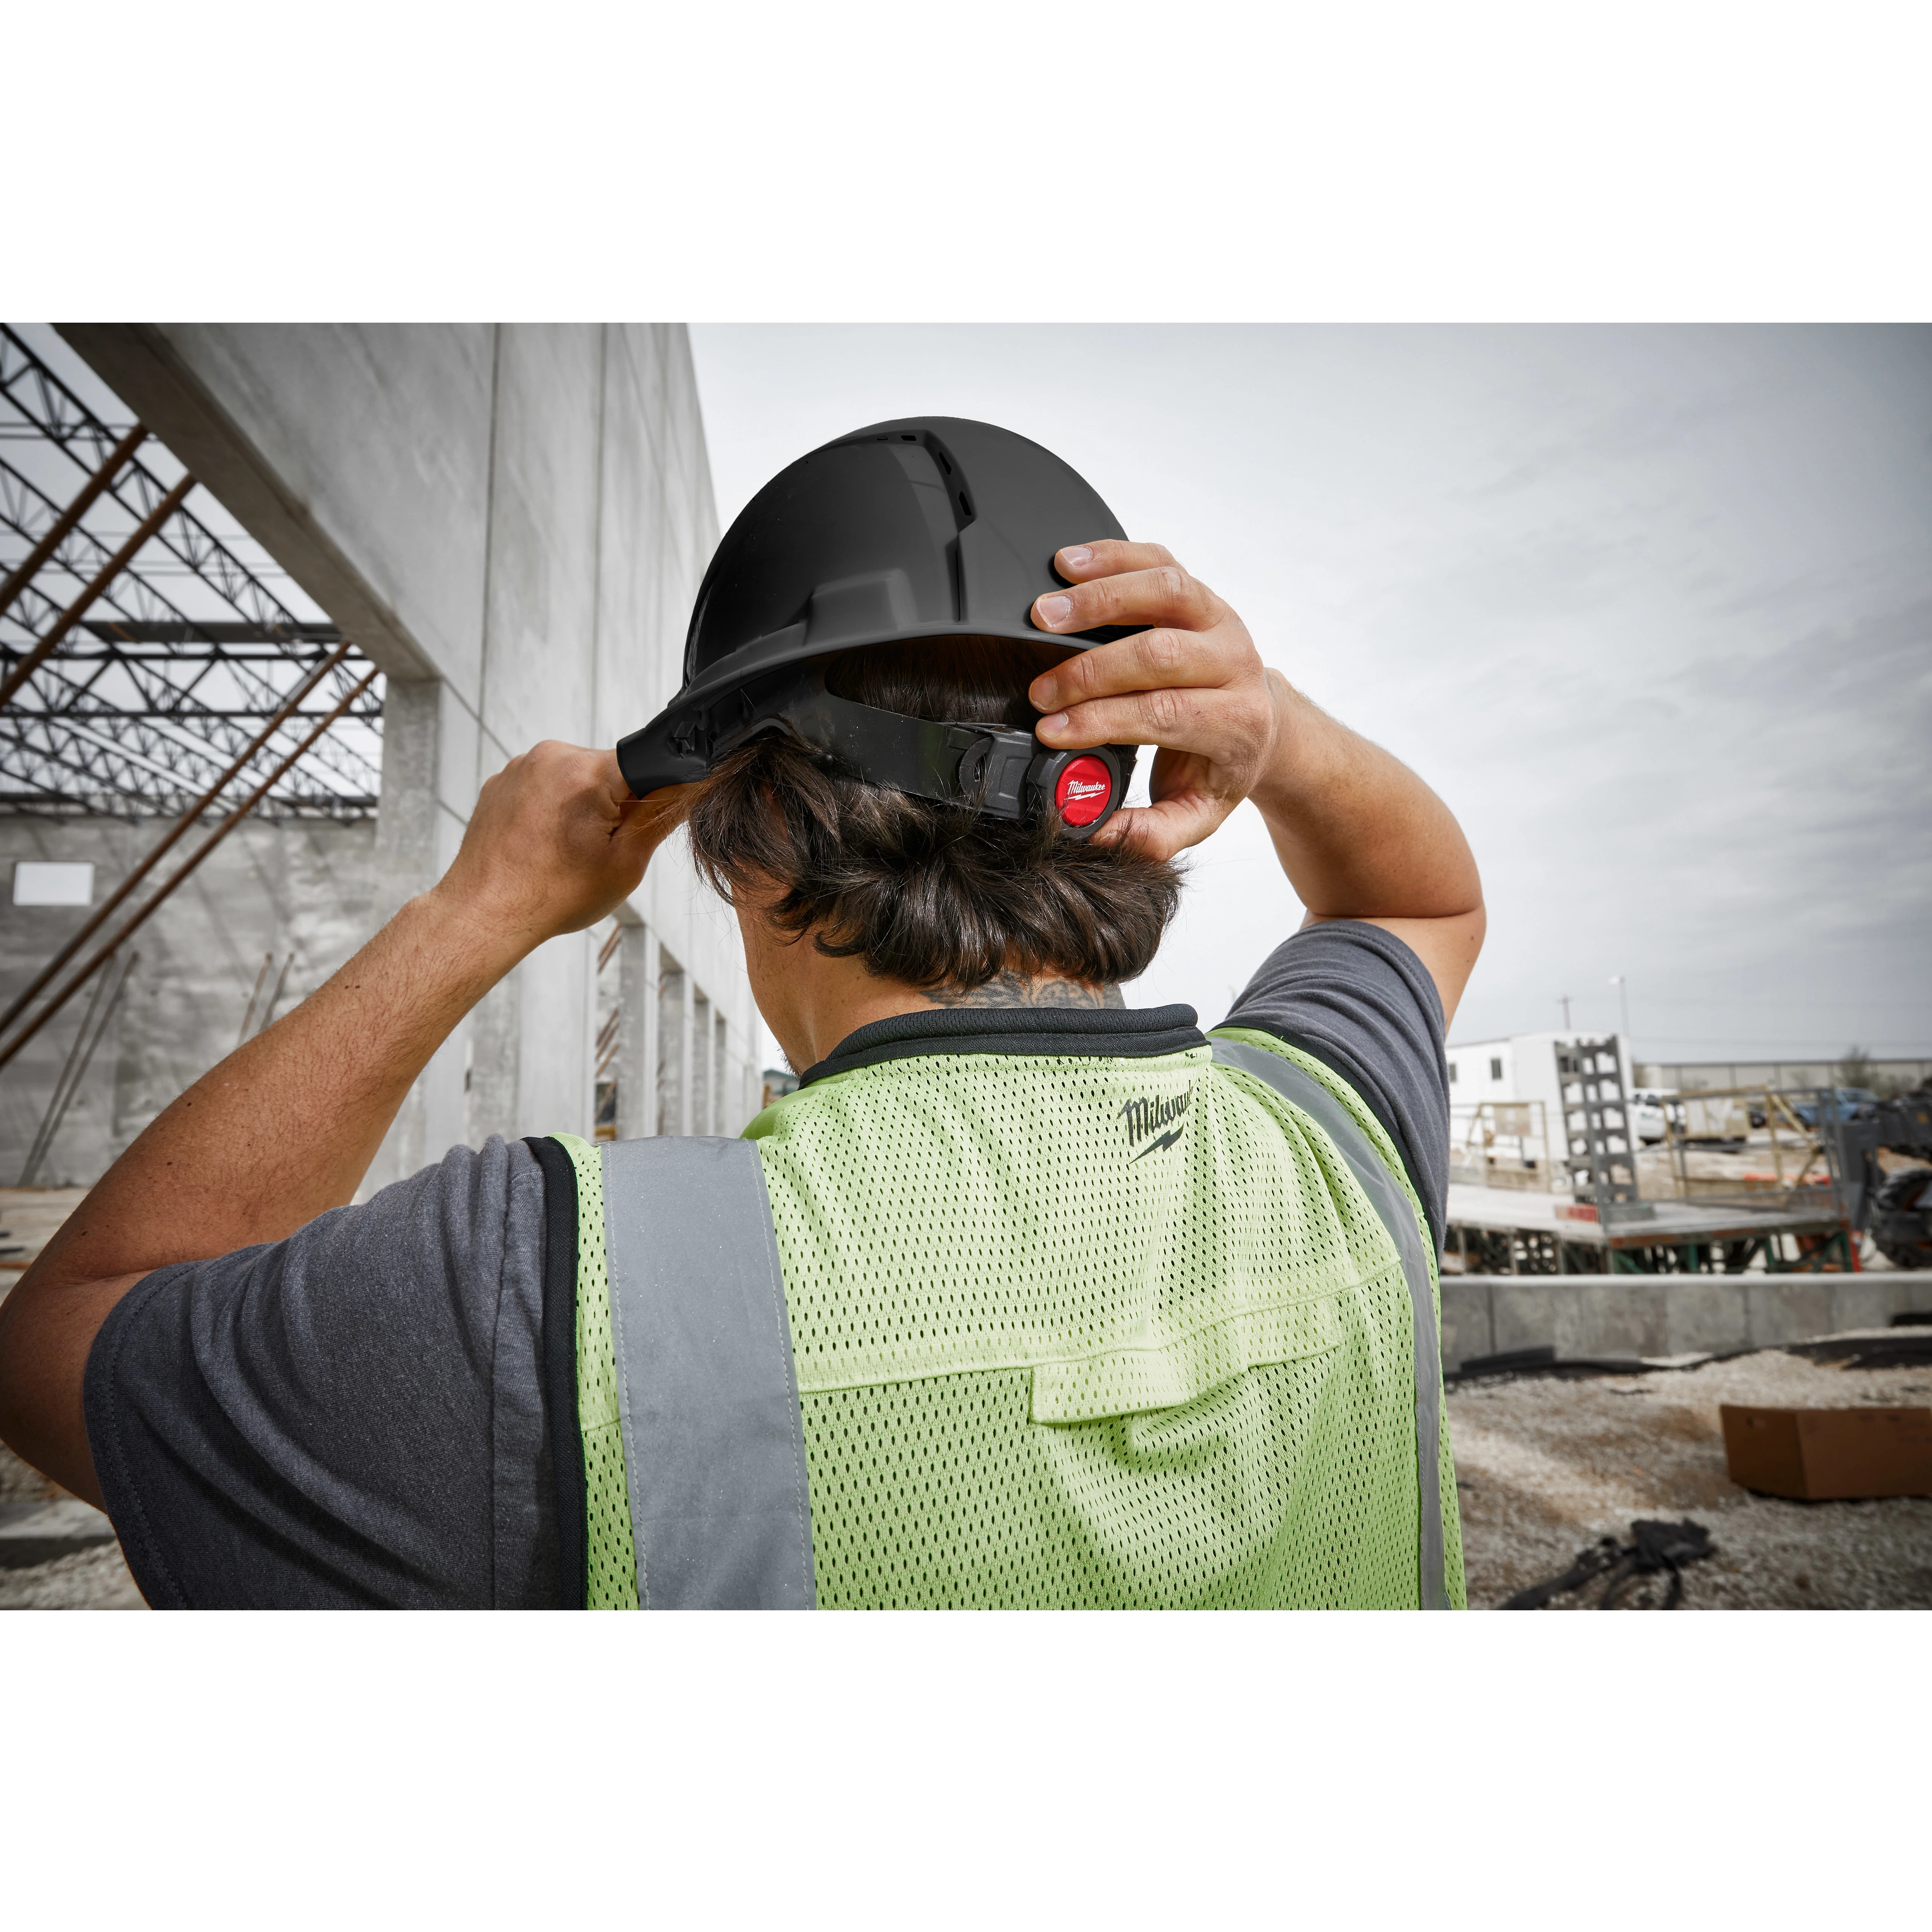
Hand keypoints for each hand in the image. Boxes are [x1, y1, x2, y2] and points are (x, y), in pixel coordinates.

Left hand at [435, 743, 695, 947]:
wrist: (485, 913)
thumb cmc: (551, 896)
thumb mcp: (626, 863)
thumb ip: (662, 816)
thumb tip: (692, 784)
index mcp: (587, 771)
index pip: (646, 763)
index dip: (651, 799)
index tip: (635, 829)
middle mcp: (552, 756)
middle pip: (610, 770)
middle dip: (615, 804)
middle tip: (598, 850)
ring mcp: (522, 765)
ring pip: (577, 778)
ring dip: (583, 807)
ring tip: (566, 850)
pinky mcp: (503, 780)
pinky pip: (546, 785)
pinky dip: (553, 810)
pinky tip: (544, 845)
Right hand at [1026, 542, 1280, 860]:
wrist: (1264, 721)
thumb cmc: (1221, 764)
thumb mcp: (1195, 814)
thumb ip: (1149, 835)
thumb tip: (1092, 834)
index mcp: (1236, 722)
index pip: (1165, 713)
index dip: (1103, 719)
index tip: (1052, 728)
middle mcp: (1236, 662)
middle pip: (1160, 652)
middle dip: (1091, 669)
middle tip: (1040, 688)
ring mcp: (1219, 617)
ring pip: (1164, 590)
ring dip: (1099, 599)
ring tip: (1043, 612)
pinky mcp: (1199, 589)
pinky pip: (1157, 559)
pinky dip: (1112, 556)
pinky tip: (1067, 563)